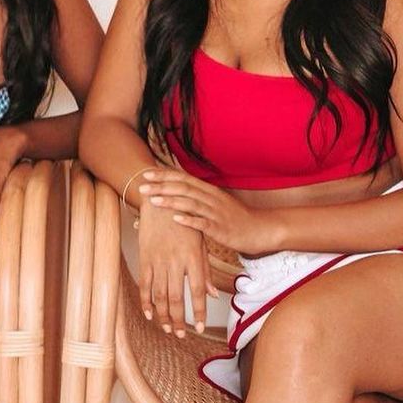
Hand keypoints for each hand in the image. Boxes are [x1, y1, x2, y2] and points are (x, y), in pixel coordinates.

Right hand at [136, 196, 217, 337]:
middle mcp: (175, 261)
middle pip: (175, 298)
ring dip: (163, 315)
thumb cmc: (185, 221)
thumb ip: (205, 271)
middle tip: (181, 334)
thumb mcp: (200, 243)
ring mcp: (158, 261)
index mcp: (192, 258)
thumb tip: (213, 295)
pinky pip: (144, 285)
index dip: (198, 312)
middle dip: (179, 320)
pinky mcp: (145, 258)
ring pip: (159, 295)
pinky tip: (149, 314)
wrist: (160, 200)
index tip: (199, 328)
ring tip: (168, 328)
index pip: (196, 292)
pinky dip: (146, 301)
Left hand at [137, 168, 280, 256]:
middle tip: (142, 187)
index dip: (164, 175)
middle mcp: (211, 198)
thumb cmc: (235, 218)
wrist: (260, 229)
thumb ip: (198, 197)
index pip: (183, 178)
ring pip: (191, 204)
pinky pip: (203, 224)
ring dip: (171, 201)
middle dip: (161, 186)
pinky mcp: (220, 229)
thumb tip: (177, 193)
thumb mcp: (215, 203)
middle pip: (183, 188)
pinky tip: (176, 219)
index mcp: (209, 190)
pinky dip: (189, 220)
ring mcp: (216, 213)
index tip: (146, 173)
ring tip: (153, 201)